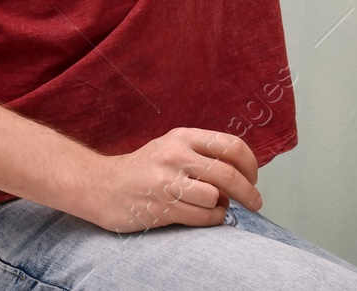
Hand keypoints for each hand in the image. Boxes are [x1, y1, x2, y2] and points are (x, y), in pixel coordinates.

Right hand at [77, 127, 262, 232]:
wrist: (101, 185)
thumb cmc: (143, 169)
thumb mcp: (171, 147)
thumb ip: (202, 153)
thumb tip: (242, 171)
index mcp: (183, 137)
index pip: (231, 146)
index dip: (251, 164)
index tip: (254, 178)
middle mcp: (176, 156)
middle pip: (229, 174)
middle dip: (249, 192)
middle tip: (256, 203)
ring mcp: (167, 182)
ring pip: (216, 198)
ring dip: (223, 207)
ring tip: (214, 206)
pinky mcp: (161, 207)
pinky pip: (202, 217)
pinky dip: (212, 219)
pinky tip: (204, 215)